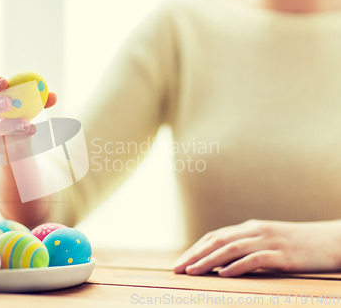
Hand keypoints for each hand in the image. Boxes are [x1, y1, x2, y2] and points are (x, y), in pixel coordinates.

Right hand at [0, 75, 56, 153]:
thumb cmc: (15, 107)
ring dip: (4, 125)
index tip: (5, 82)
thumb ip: (37, 96)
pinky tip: (28, 131)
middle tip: (10, 103)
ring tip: (25, 123)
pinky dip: (12, 136)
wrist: (13, 134)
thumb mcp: (24, 98)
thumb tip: (52, 96)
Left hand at [172, 219, 340, 276]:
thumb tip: (221, 265)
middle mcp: (256, 231)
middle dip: (195, 255)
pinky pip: (256, 259)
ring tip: (193, 271)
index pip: (215, 237)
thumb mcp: (269, 242)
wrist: (332, 241)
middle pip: (218, 241)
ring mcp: (269, 241)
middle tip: (177, 269)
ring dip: (209, 261)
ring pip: (232, 249)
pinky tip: (224, 274)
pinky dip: (238, 266)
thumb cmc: (298, 245)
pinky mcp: (283, 254)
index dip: (195, 249)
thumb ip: (247, 248)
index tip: (180, 262)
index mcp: (250, 228)